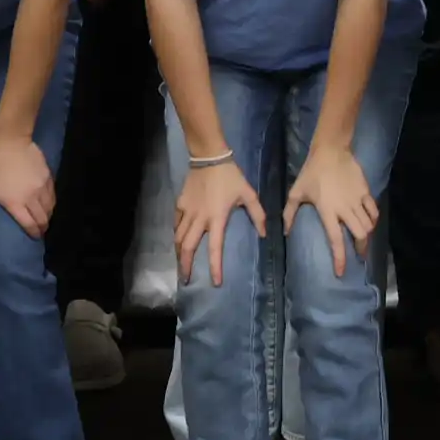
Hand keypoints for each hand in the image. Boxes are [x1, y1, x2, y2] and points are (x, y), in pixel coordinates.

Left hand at [0, 132, 55, 238]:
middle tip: (40, 230)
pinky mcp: (48, 178)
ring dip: (48, 215)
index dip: (33, 233)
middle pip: (43, 219)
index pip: (29, 224)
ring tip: (45, 218)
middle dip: (42, 227)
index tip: (34, 237)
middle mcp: (31, 198)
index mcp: (15, 203)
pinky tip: (48, 204)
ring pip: (50, 208)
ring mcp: (42, 188)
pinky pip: (53, 195)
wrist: (11, 143)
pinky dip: (51, 203)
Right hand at [174, 158, 269, 287]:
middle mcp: (199, 219)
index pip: (214, 248)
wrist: (209, 157)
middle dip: (185, 265)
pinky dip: (176, 234)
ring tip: (180, 264)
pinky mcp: (180, 204)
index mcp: (216, 219)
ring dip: (178, 253)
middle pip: (187, 248)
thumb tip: (264, 234)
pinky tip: (178, 240)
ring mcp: (187, 212)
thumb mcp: (248, 194)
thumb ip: (257, 215)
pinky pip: (175, 224)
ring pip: (178, 238)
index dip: (215, 267)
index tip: (215, 282)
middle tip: (186, 279)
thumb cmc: (230, 177)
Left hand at [286, 141, 380, 278]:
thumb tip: (285, 233)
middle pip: (359, 235)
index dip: (340, 258)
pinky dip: (373, 219)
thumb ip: (290, 213)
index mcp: (328, 211)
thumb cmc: (312, 172)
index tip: (341, 272)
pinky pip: (374, 210)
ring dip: (367, 236)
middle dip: (360, 248)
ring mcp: (357, 200)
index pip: (336, 240)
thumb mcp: (296, 192)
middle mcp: (345, 208)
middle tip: (357, 255)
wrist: (331, 150)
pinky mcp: (365, 191)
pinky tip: (370, 223)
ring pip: (369, 225)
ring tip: (363, 241)